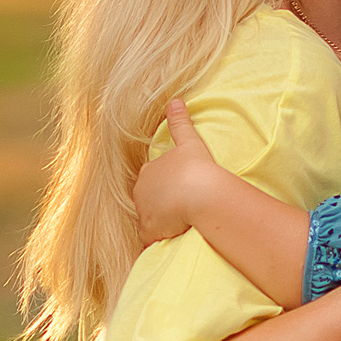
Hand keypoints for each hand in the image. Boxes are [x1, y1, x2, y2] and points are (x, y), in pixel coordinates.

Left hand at [134, 98, 235, 246]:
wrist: (200, 193)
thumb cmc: (196, 167)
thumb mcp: (190, 142)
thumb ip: (180, 122)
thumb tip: (175, 100)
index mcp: (148, 171)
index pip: (152, 180)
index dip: (165, 186)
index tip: (179, 190)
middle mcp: (140, 192)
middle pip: (148, 201)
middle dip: (160, 205)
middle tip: (181, 209)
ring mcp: (144, 213)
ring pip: (150, 220)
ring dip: (161, 223)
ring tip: (180, 225)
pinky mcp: (150, 231)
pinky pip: (152, 239)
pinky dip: (160, 239)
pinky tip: (173, 239)